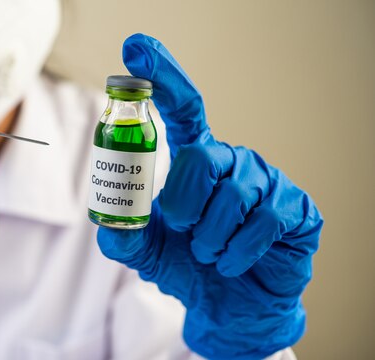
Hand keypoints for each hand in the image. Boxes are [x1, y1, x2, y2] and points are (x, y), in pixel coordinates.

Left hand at [97, 34, 322, 358]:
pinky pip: (264, 220)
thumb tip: (109, 223)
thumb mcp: (146, 252)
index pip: (184, 107)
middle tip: (183, 230)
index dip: (162, 76)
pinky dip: (238, 251)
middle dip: (184, 203)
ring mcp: (267, 181)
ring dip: (210, 237)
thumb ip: (123, 235)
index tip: (135, 48)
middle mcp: (232, 160)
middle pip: (203, 156)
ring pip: (233, 194)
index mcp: (196, 159)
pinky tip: (232, 262)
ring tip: (209, 253)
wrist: (229, 306)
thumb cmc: (187, 266)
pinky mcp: (295, 208)